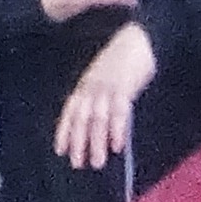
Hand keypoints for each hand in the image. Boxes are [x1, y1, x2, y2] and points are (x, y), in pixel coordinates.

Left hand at [55, 21, 158, 171]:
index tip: (60, 151)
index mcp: (85, 84)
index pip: (70, 111)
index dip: (65, 131)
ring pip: (98, 119)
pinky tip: (117, 145)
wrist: (139, 38)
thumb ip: (99, 96)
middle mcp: (92, 87)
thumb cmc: (124, 58)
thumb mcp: (104, 76)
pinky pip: (119, 111)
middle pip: (82, 118)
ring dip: (97, 142)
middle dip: (78, 142)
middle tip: (77, 163)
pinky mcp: (124, 87)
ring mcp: (107, 87)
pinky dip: (117, 129)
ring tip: (98, 162)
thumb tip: (98, 121)